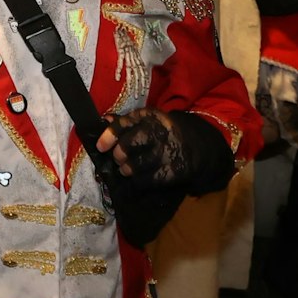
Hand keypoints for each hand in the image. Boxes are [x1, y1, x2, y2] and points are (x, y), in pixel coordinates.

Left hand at [96, 107, 234, 192]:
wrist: (197, 145)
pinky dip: (138, 181)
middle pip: (128, 146)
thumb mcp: (147, 121)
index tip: (100, 147)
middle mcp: (160, 132)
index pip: (125, 124)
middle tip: (118, 159)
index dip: (109, 136)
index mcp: (150, 116)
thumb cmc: (163, 133)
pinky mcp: (175, 170)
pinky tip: (138, 178)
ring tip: (126, 169)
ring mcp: (168, 152)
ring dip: (126, 169)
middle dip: (118, 155)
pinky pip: (147, 180)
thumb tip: (103, 120)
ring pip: (136, 165)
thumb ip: (125, 122)